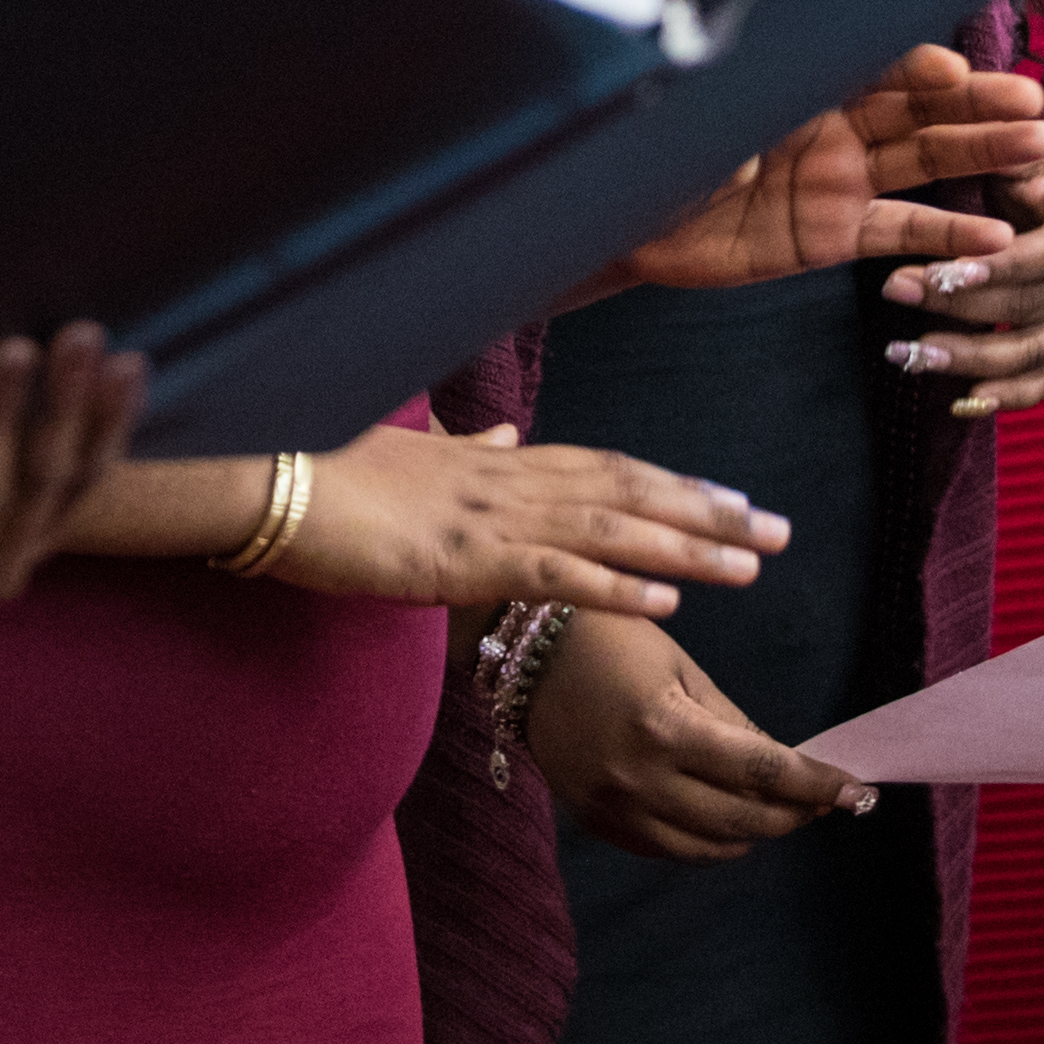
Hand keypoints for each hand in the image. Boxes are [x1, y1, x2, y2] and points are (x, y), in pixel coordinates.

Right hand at [265, 422, 783, 619]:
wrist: (264, 476)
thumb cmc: (322, 469)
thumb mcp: (405, 456)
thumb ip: (460, 453)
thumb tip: (496, 438)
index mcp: (493, 462)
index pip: (603, 467)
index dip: (672, 483)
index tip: (731, 497)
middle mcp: (504, 480)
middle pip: (626, 491)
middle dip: (706, 512)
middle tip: (779, 530)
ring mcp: (486, 517)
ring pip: (608, 529)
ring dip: (685, 547)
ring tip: (751, 565)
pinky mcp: (459, 557)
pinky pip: (553, 574)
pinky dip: (615, 587)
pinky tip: (667, 604)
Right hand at [525, 613, 867, 861]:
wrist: (519, 655)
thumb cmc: (607, 638)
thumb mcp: (679, 667)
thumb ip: (733, 723)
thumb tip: (783, 767)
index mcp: (664, 727)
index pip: (763, 772)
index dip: (817, 785)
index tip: (857, 789)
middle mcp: (640, 778)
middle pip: (745, 820)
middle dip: (797, 813)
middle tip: (827, 800)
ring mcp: (617, 808)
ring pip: (712, 848)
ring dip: (758, 832)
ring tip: (782, 809)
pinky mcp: (599, 823)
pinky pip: (672, 851)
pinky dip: (711, 842)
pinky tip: (729, 818)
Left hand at [606, 45, 1043, 292]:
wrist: (628, 225)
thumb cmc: (654, 157)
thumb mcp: (691, 129)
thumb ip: (732, 128)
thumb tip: (753, 136)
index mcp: (796, 82)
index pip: (866, 65)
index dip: (909, 65)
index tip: (952, 66)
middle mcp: (827, 123)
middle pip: (911, 108)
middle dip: (971, 104)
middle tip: (1032, 104)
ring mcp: (837, 178)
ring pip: (921, 163)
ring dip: (979, 157)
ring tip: (1037, 153)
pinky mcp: (834, 233)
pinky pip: (901, 231)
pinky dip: (950, 236)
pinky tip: (1000, 238)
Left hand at [883, 121, 1043, 414]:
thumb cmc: (1030, 149)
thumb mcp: (1021, 132)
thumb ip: (1002, 133)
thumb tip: (984, 116)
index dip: (1001, 267)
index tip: (947, 272)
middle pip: (1034, 306)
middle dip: (962, 304)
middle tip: (893, 290)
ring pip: (1035, 353)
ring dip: (971, 359)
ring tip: (908, 355)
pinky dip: (1008, 396)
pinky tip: (959, 403)